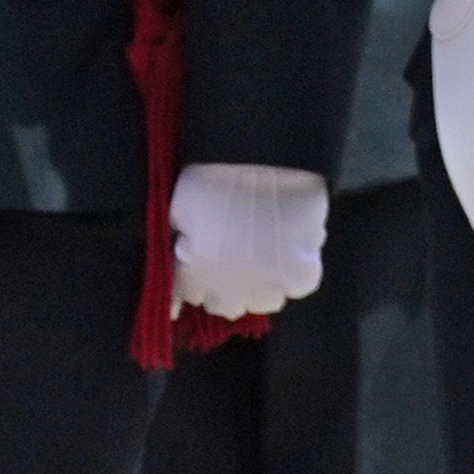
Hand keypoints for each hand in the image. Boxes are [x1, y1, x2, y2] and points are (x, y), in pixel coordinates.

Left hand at [168, 162, 328, 326]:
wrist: (261, 167)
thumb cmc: (211, 182)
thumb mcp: (179, 209)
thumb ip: (174, 239)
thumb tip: (179, 258)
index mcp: (195, 273)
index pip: (188, 296)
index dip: (195, 278)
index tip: (201, 263)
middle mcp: (229, 289)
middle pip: (225, 307)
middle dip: (225, 290)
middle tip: (233, 261)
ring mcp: (267, 286)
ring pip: (263, 303)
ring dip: (260, 286)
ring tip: (265, 259)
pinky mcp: (299, 276)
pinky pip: (300, 286)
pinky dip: (296, 273)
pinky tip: (293, 253)